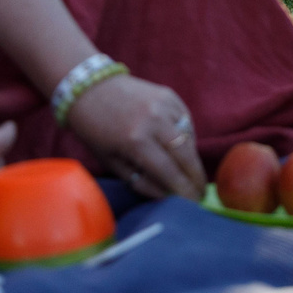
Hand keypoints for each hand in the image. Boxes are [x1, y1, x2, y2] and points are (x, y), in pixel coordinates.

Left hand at [65, 72, 203, 198]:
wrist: (90, 88)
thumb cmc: (96, 131)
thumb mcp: (111, 162)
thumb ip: (140, 181)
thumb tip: (167, 195)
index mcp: (136, 141)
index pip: (169, 172)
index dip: (184, 191)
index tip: (194, 204)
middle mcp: (154, 121)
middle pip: (187, 156)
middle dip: (197, 178)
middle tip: (201, 193)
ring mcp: (164, 105)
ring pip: (190, 138)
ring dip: (193, 159)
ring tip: (191, 174)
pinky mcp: (169, 95)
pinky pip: (186, 122)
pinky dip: (187, 138)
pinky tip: (182, 149)